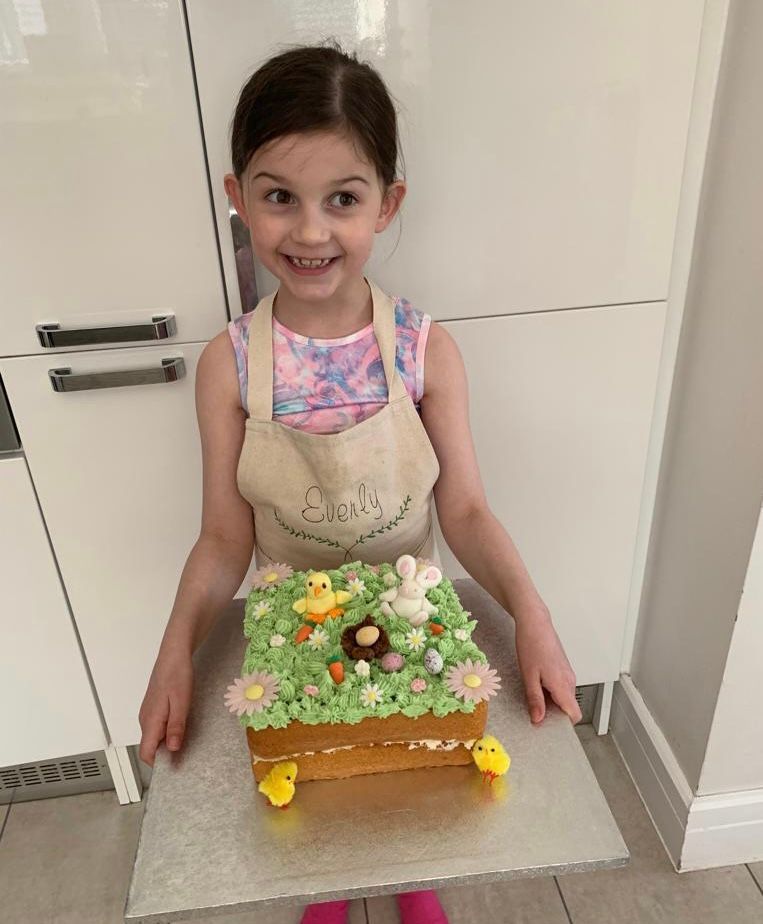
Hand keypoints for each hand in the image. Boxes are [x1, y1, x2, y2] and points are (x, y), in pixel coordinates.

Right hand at [138, 650, 193, 765]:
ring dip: (167, 742)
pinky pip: (157, 726)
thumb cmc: (178, 675)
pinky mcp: (154, 707)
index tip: (174, 768)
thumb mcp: (181, 702)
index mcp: (150, 721)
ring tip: (186, 741)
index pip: (146, 753)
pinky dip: (167, 731)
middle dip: (165, 755)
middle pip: (150, 747)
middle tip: (186, 756)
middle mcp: (145, 719)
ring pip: (154, 736)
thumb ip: (176, 726)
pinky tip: (181, 726)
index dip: (158, 764)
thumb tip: (172, 749)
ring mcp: (148, 712)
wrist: (174, 654)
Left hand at [514, 609, 581, 724]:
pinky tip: (535, 682)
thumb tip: (538, 719)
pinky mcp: (563, 668)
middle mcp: (570, 680)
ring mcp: (567, 673)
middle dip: (553, 713)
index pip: (574, 715)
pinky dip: (550, 690)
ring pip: (563, 697)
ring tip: (532, 693)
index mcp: (563, 685)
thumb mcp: (528, 676)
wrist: (535, 622)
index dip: (563, 724)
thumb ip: (535, 699)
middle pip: (568, 707)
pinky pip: (560, 686)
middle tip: (534, 710)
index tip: (548, 726)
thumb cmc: (531, 644)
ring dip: (550, 701)